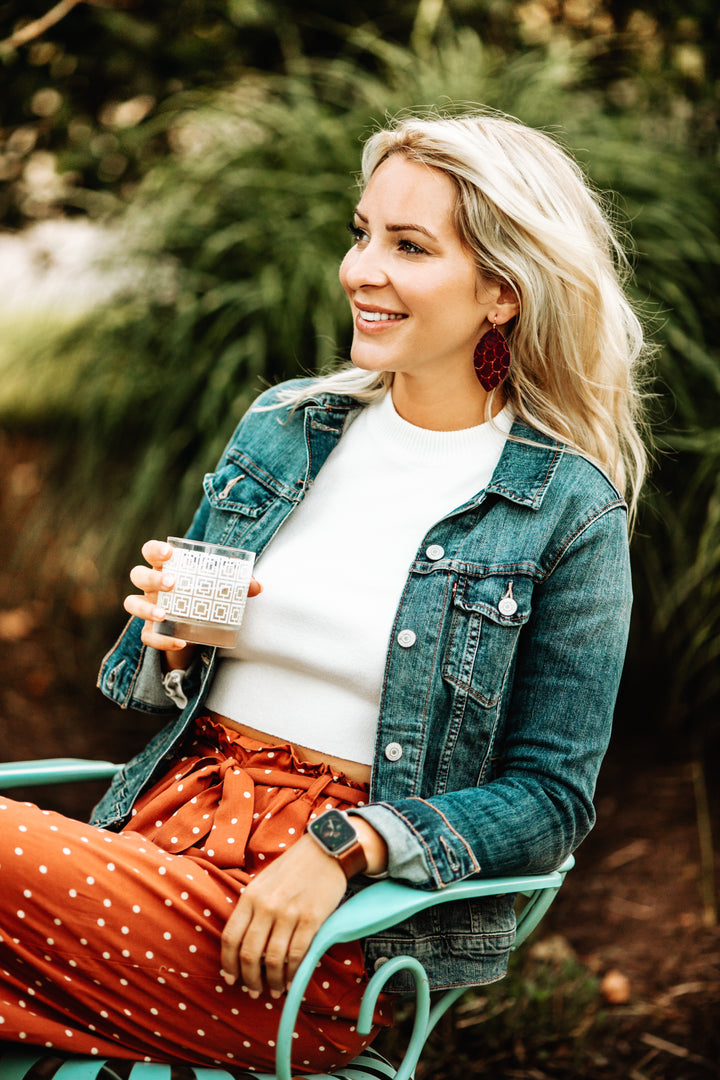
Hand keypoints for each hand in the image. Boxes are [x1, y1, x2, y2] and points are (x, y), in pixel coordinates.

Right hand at [123, 539, 260, 661]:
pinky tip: (180, 642)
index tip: (170, 553)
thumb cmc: (205, 598)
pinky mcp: (151, 631)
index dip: (155, 549)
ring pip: (131, 603)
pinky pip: (147, 636)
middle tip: (172, 584)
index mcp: (166, 567)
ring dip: (145, 608)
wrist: (197, 631)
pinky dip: (161, 641)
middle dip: (151, 578)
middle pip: (138, 574)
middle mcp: (152, 586)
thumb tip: (257, 586)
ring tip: (164, 614)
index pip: (150, 551)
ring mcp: (148, 608)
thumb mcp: (221, 589)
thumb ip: (238, 585)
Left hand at [220, 835, 346, 996]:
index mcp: (250, 896)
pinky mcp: (312, 919)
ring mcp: (289, 913)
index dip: (228, 963)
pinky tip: (291, 980)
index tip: (231, 978)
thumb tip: (242, 943)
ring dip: (271, 981)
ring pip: (273, 959)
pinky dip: (293, 973)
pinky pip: (298, 955)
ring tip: (273, 990)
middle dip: (249, 979)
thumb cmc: (293, 867)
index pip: (230, 938)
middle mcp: (266, 906)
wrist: (326, 850)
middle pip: (249, 954)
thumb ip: (251, 908)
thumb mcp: (263, 881)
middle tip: (253, 991)